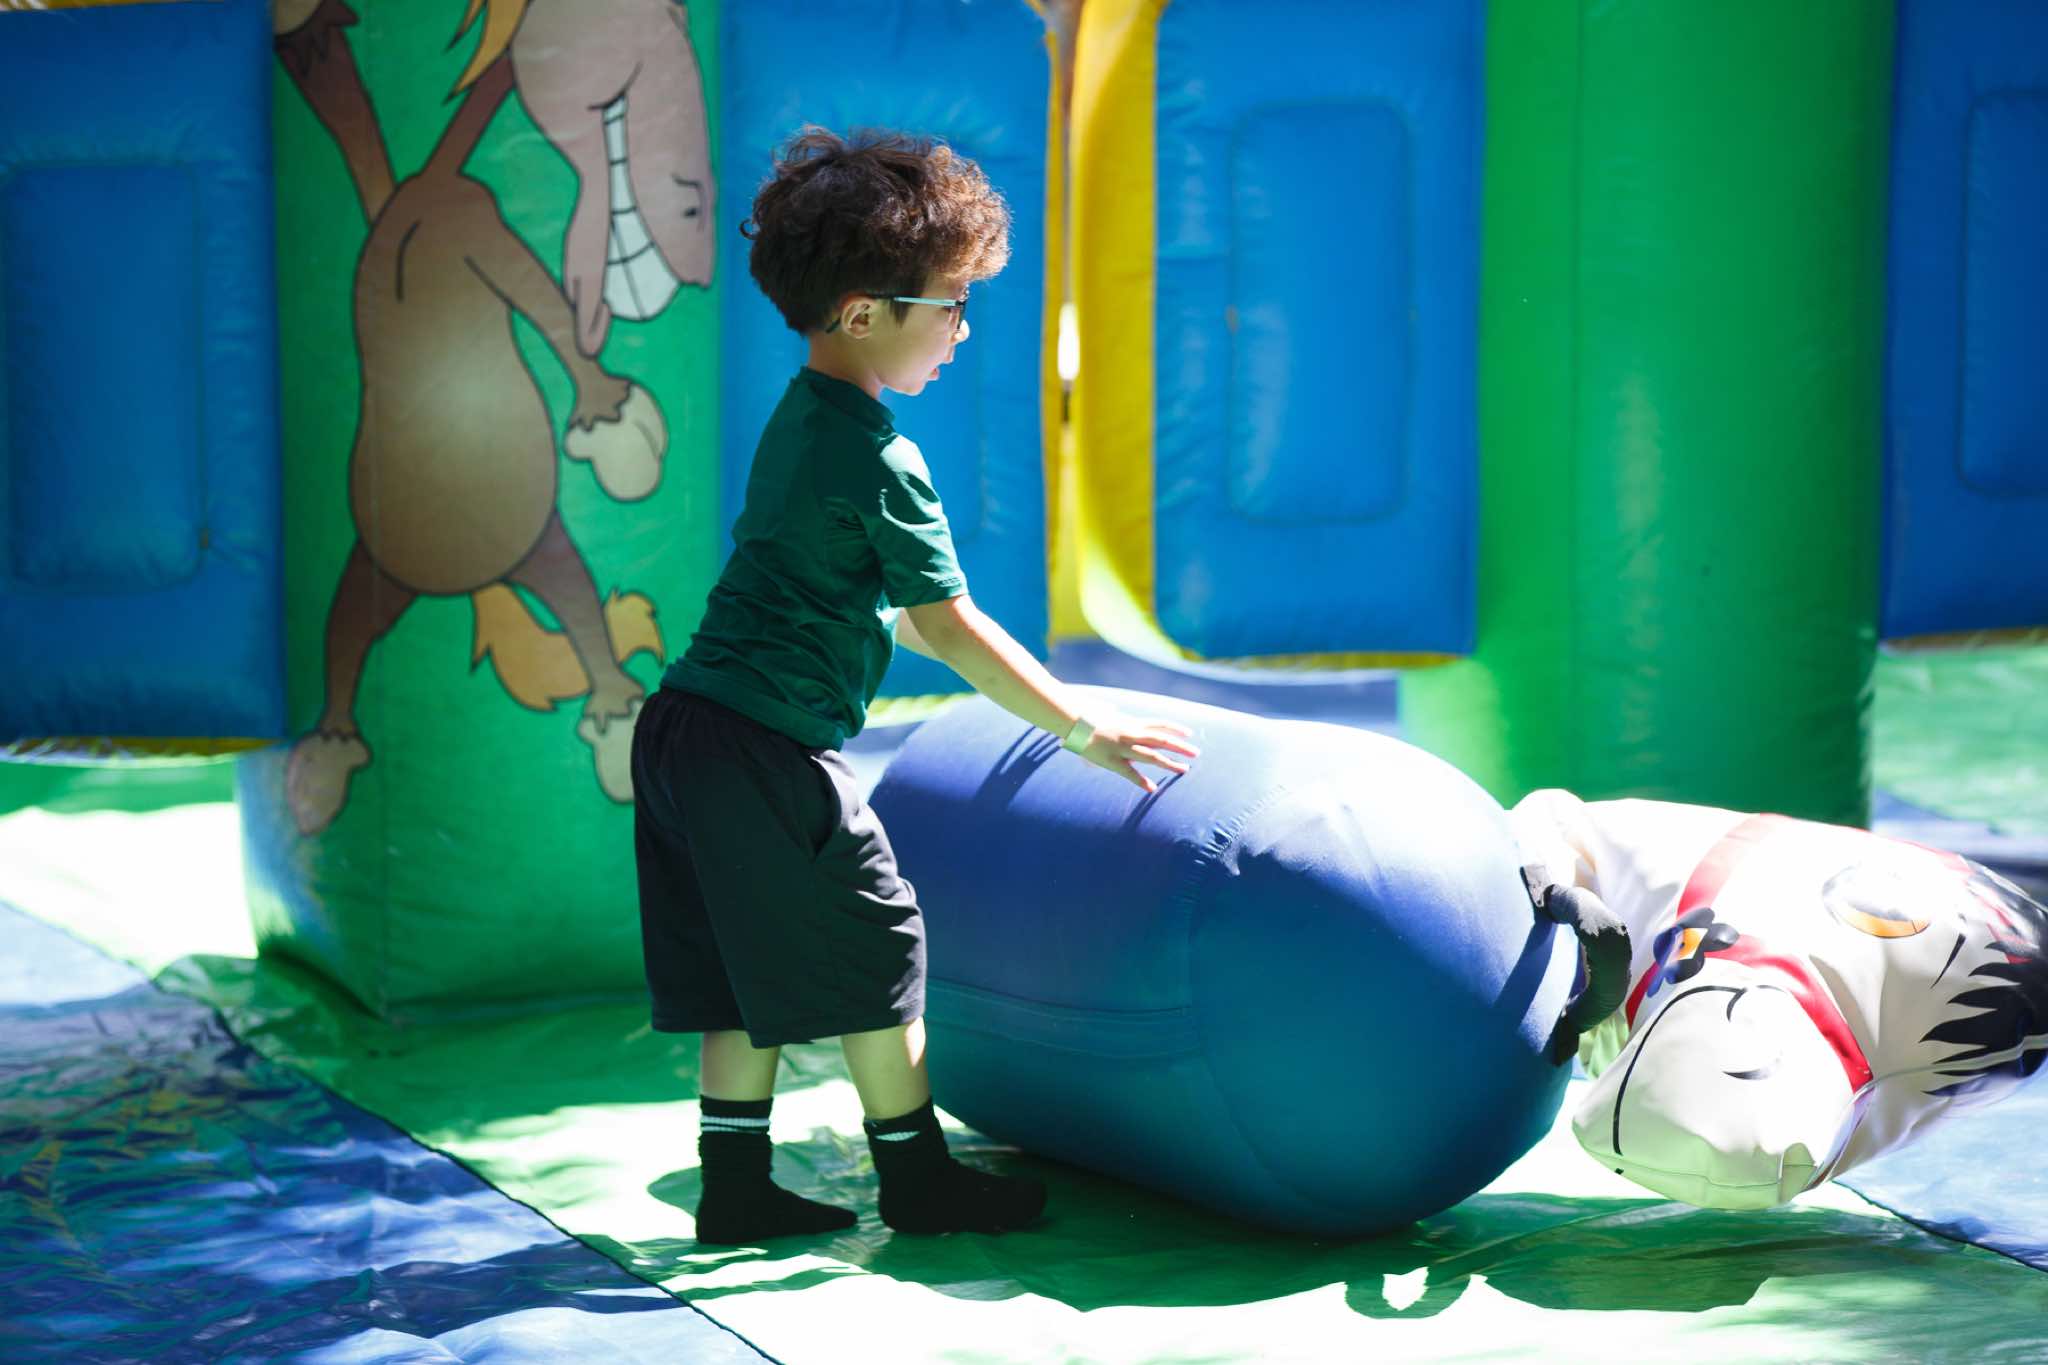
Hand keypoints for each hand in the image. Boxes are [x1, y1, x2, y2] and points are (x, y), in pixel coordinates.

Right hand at [1073, 717, 1199, 793]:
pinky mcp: (1112, 761)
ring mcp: (1123, 748)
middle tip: (1196, 753)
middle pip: (1162, 740)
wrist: (1072, 720)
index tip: (1190, 733)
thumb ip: (1110, 713)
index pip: (1159, 725)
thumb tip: (1110, 709)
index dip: (1175, 729)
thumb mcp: (1103, 712)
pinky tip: (1153, 788)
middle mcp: (1131, 734)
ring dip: (1170, 763)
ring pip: (1152, 756)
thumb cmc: (1085, 715)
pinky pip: (1130, 773)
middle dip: (1180, 747)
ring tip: (1184, 769)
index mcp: (1130, 723)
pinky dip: (1142, 781)